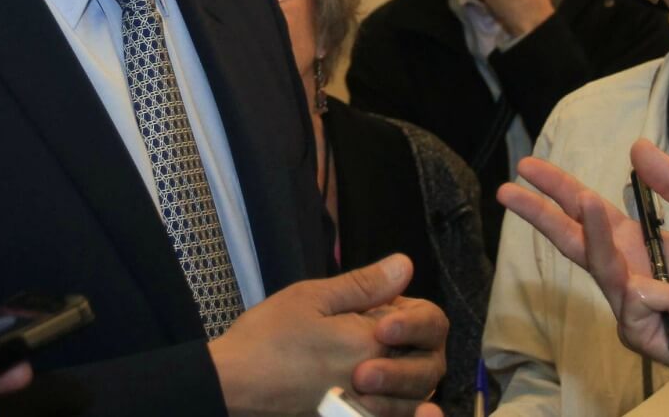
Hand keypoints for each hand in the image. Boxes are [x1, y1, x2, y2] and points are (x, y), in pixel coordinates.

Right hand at [209, 254, 446, 416]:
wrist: (237, 384)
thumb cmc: (269, 336)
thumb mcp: (312, 297)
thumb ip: (363, 285)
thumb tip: (405, 266)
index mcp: (374, 342)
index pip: (430, 323)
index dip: (415, 311)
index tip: (382, 308)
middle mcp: (381, 379)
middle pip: (431, 365)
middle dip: (416, 343)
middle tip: (381, 331)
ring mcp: (368, 407)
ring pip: (417, 396)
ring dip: (410, 377)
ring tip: (380, 360)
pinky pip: (392, 416)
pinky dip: (395, 406)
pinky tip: (374, 391)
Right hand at [498, 139, 668, 393]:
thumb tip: (637, 145)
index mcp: (632, 240)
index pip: (584, 210)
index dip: (556, 188)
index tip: (526, 166)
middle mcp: (622, 269)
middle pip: (570, 240)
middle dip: (537, 214)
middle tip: (507, 191)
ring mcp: (626, 304)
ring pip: (602, 267)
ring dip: (596, 235)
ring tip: (591, 203)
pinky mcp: (639, 333)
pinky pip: (641, 301)